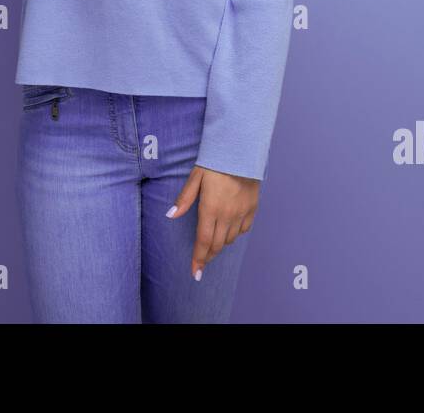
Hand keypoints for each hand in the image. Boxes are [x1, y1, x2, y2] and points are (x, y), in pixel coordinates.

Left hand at [168, 165, 259, 279]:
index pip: (203, 241)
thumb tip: (171, 215)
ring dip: (221, 244)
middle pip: (217, 244)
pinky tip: (229, 230)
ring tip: (213, 243)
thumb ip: (184, 199)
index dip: (198, 258)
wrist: (242, 152)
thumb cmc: (215, 163)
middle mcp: (227, 215)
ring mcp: (241, 213)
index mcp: (210, 208)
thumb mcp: (196, 177)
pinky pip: (244, 229)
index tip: (195, 272)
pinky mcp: (252, 208)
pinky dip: (235, 233)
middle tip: (202, 262)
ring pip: (230, 239)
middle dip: (208, 256)